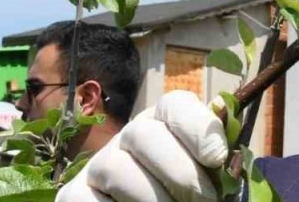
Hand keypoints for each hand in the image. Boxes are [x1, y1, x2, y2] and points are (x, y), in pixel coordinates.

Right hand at [57, 91, 227, 201]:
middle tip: (205, 200)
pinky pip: (88, 201)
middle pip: (145, 136)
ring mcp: (99, 164)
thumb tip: (225, 135)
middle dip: (181, 174)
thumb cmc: (190, 192)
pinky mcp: (73, 194)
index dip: (198, 128)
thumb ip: (217, 157)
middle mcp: (130, 134)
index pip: (176, 105)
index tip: (219, 159)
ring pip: (118, 170)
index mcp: (167, 121)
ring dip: (154, 199)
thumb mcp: (209, 172)